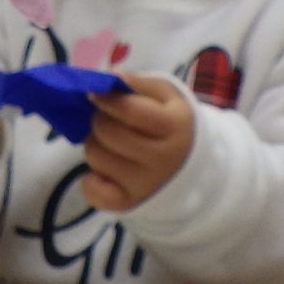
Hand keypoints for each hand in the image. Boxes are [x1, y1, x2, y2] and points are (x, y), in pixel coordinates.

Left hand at [80, 73, 195, 211]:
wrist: (192, 168)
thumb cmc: (172, 124)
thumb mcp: (166, 96)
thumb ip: (138, 84)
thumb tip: (109, 79)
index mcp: (174, 126)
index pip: (130, 110)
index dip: (106, 98)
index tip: (96, 94)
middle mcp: (162, 159)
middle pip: (109, 134)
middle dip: (98, 120)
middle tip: (104, 118)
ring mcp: (145, 185)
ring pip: (96, 158)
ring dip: (94, 144)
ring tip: (108, 143)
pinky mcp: (128, 204)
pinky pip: (92, 191)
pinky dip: (90, 178)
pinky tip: (104, 170)